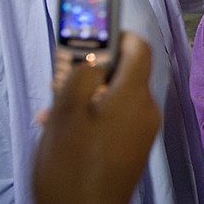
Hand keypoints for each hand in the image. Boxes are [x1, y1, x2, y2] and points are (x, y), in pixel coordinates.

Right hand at [34, 33, 160, 203]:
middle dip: (95, 70)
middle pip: (126, 71)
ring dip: (89, 94)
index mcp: (134, 95)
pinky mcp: (136, 145)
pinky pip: (118, 117)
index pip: (139, 47)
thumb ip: (81, 74)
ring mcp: (144, 129)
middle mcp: (146, 109)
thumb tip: (94, 54)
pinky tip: (68, 128)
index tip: (91, 38)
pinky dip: (96, 114)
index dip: (117, 35)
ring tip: (56, 109)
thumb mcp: (66, 114)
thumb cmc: (73, 167)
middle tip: (63, 79)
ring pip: (118, 95)